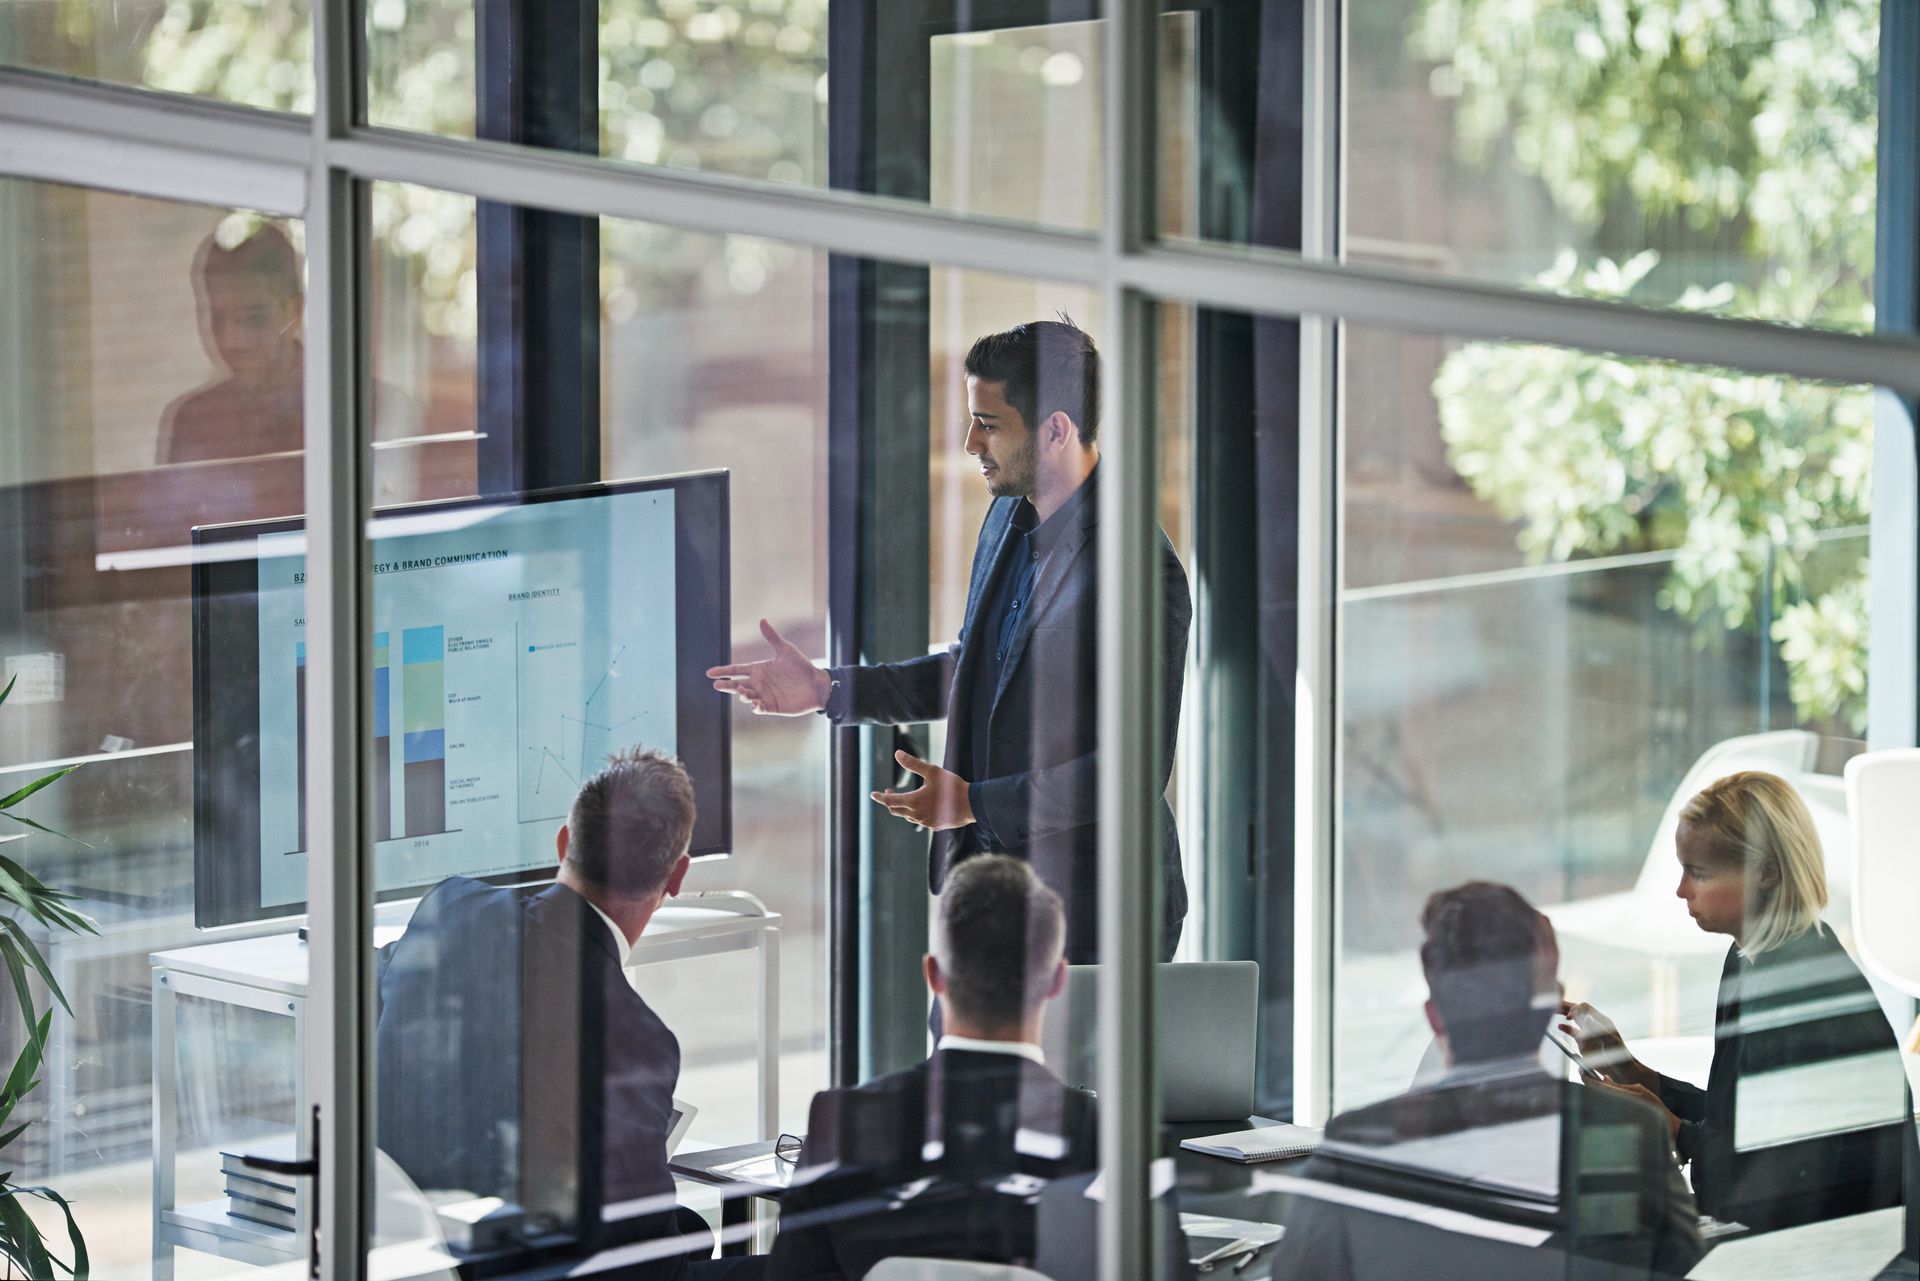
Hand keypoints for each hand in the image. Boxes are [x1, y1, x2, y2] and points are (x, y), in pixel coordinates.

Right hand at [706, 619, 832, 714]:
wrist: (816, 684)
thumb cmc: (802, 666)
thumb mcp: (786, 650)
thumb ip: (772, 637)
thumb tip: (762, 620)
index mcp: (759, 669)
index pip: (737, 670)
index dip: (723, 671)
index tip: (709, 673)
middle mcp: (759, 683)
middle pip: (737, 684)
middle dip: (726, 685)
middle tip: (716, 685)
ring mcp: (764, 695)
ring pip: (746, 696)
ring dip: (742, 694)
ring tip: (742, 691)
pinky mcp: (772, 707)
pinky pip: (759, 708)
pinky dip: (755, 706)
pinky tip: (754, 702)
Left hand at [869, 751, 973, 831]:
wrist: (972, 805)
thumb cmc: (952, 786)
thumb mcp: (932, 771)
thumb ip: (913, 763)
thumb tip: (897, 753)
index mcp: (914, 801)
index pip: (890, 801)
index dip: (880, 797)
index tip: (873, 794)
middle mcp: (917, 815)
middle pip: (896, 811)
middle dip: (890, 802)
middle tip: (889, 792)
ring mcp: (926, 822)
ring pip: (908, 817)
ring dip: (902, 808)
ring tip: (905, 799)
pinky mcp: (935, 826)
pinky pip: (920, 821)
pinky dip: (915, 814)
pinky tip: (921, 808)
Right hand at [1557, 999, 1653, 1088]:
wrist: (1623, 1072)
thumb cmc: (1620, 1057)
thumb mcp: (1611, 1042)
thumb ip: (1598, 1029)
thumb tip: (1586, 1017)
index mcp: (1601, 1021)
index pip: (1584, 1008)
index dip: (1575, 1009)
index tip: (1568, 1017)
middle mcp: (1594, 1024)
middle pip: (1578, 1010)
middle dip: (1566, 1006)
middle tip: (1553, 1006)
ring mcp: (1589, 1033)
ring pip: (1574, 1019)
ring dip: (1564, 1013)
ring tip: (1553, 1010)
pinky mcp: (1585, 1042)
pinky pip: (1574, 1032)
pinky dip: (1566, 1028)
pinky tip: (1560, 1027)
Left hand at [1589, 1079, 1682, 1145]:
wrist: (1663, 1125)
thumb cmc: (1653, 1106)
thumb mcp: (1637, 1089)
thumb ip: (1618, 1085)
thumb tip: (1604, 1079)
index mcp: (1615, 1095)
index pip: (1592, 1084)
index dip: (1584, 1075)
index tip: (1582, 1068)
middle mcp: (1611, 1105)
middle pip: (1592, 1091)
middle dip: (1589, 1082)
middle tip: (1588, 1072)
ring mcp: (1612, 1112)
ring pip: (1598, 1098)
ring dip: (1596, 1089)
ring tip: (1599, 1081)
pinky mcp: (1615, 1118)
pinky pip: (1605, 1104)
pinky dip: (1603, 1097)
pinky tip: (1609, 1093)